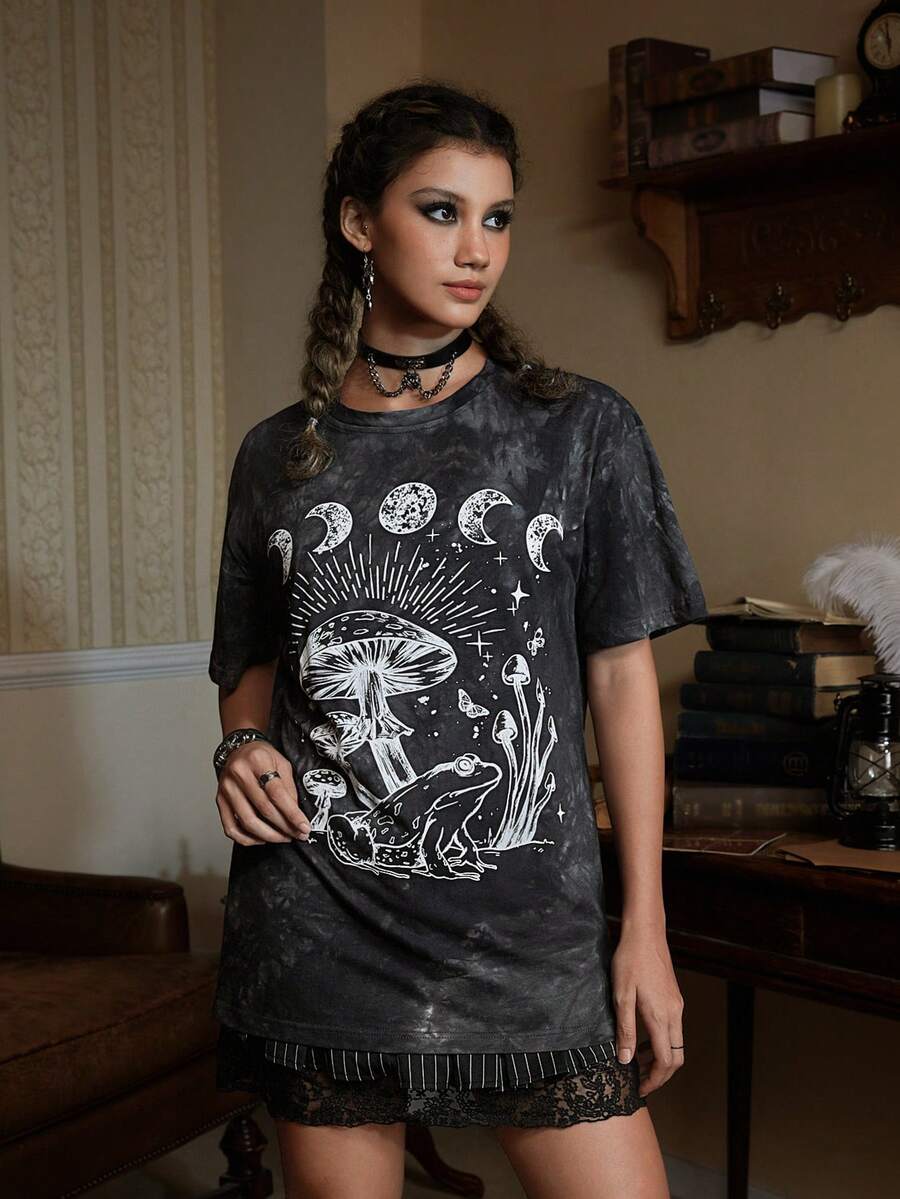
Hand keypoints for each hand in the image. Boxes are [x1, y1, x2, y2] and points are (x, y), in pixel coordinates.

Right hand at [215, 741, 310, 845]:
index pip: (276, 793)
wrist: (238, 750)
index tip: (304, 827)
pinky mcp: (220, 801)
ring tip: (283, 837)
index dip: (292, 814)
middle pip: (263, 809)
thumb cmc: (262, 756)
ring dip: (269, 835)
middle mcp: (239, 774)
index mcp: (257, 761)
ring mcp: (227, 789)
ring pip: (248, 822)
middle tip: (297, 834)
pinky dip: (247, 839)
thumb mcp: (282, 764)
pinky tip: (261, 838)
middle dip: (284, 827)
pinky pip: (231, 828)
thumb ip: (289, 788)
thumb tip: (296, 815)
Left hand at [611, 924, 683, 1096]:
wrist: (645, 933)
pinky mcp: (674, 998)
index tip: (640, 1089)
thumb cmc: (630, 961)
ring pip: (675, 1044)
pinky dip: (660, 1042)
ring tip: (636, 1062)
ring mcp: (676, 1006)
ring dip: (659, 1058)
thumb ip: (625, 1030)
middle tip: (639, 1081)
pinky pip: (672, 1029)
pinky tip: (641, 1039)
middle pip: (676, 1058)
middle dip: (660, 1075)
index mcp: (661, 1017)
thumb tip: (625, 1060)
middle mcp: (674, 1014)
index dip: (654, 1080)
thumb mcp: (621, 996)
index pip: (666, 1062)